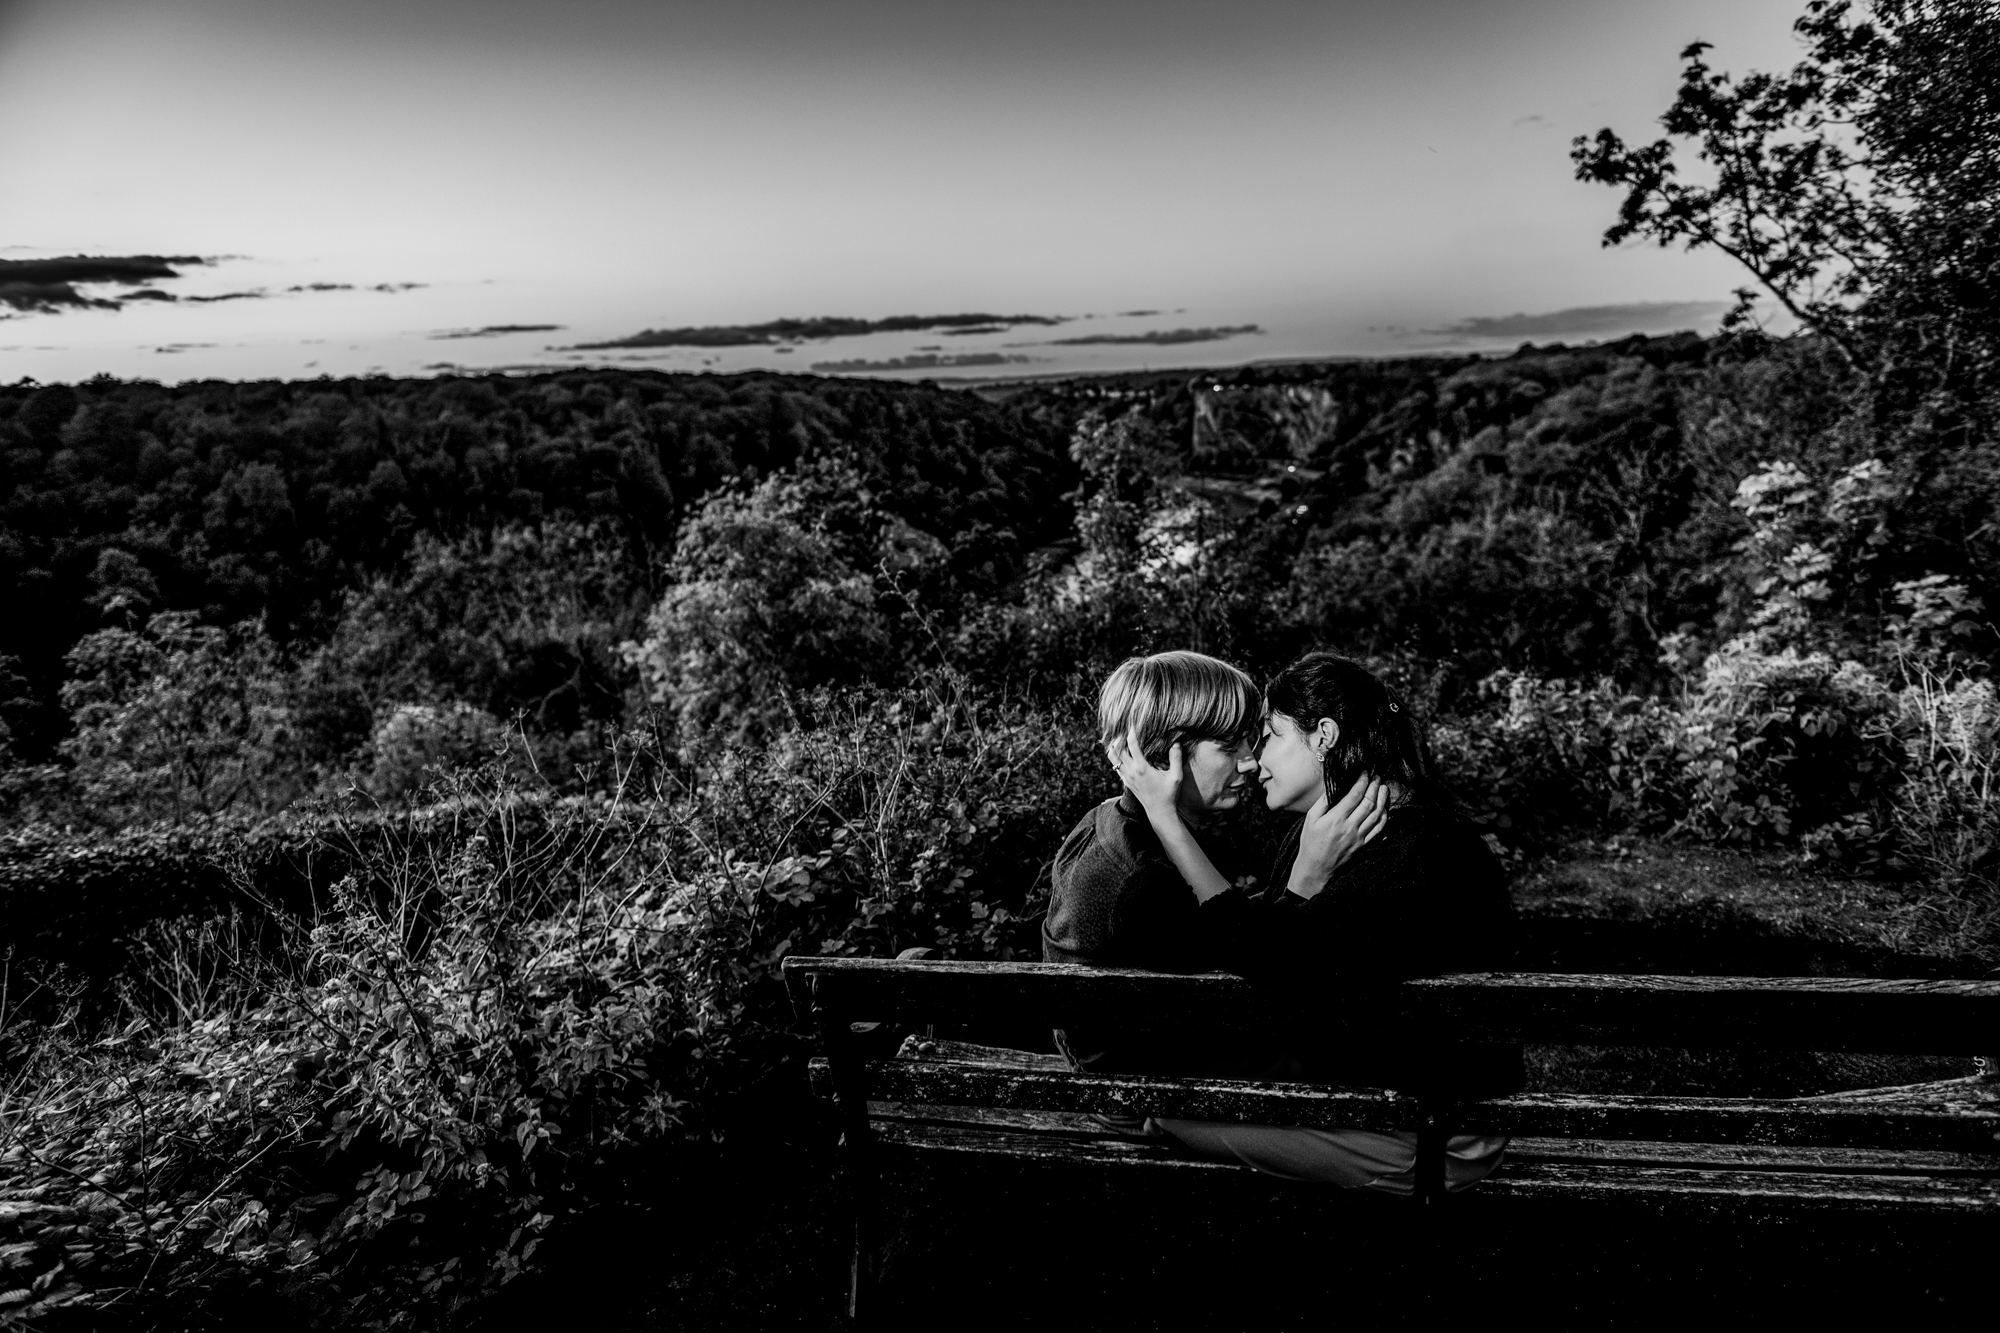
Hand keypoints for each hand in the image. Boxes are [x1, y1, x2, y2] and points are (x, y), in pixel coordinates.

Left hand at [1109, 730, 1181, 819]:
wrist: (1159, 812)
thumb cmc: (1169, 794)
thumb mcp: (1176, 776)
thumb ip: (1176, 759)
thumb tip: (1176, 743)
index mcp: (1142, 768)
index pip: (1132, 745)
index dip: (1131, 733)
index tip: (1133, 725)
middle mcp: (1131, 772)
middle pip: (1117, 750)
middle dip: (1119, 738)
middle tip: (1123, 728)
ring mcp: (1127, 777)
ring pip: (1113, 759)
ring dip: (1114, 748)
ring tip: (1119, 739)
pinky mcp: (1126, 782)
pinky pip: (1116, 767)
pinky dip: (1116, 758)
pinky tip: (1120, 753)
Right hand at [1287, 773, 1389, 900]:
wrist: (1316, 868)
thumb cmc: (1311, 842)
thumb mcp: (1310, 819)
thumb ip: (1323, 802)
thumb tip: (1333, 786)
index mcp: (1336, 818)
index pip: (1354, 795)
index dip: (1362, 781)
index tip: (1364, 772)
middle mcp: (1350, 827)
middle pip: (1368, 802)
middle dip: (1374, 787)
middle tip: (1377, 776)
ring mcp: (1359, 837)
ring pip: (1377, 814)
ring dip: (1382, 799)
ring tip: (1383, 788)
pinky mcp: (1364, 845)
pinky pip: (1379, 829)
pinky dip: (1384, 817)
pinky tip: (1384, 808)